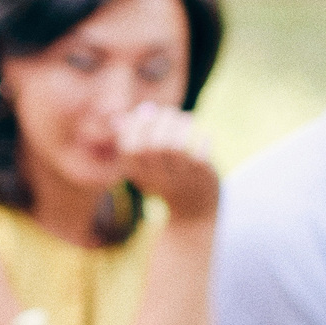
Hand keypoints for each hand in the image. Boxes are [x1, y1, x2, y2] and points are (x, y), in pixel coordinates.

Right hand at [114, 103, 217, 222]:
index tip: (146, 112)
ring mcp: (179, 179)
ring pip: (174, 148)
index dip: (136, 126)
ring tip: (185, 119)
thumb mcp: (144, 165)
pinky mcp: (202, 177)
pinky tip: (202, 134)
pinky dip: (202, 138)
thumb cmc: (166, 179)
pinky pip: (199, 154)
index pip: (129, 149)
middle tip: (168, 112)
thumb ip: (133, 141)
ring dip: (179, 126)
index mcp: (139, 175)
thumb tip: (123, 118)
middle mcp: (156, 179)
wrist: (192, 211)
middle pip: (151, 146)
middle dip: (159, 121)